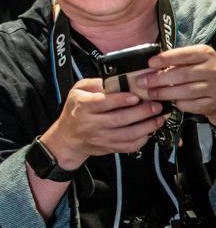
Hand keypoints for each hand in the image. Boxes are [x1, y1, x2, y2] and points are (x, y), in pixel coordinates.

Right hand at [40, 78, 165, 170]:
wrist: (68, 137)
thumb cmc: (75, 111)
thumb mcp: (77, 91)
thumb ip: (94, 83)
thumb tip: (113, 79)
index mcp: (83, 107)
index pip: (102, 103)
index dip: (120, 100)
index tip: (135, 96)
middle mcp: (92, 124)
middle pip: (119, 119)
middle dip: (141, 112)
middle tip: (155, 105)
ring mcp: (101, 138)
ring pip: (128, 134)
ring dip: (147, 126)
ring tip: (159, 118)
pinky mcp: (109, 148)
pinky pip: (130, 146)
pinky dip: (143, 139)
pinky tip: (150, 130)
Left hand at [140, 45, 215, 123]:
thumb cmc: (200, 69)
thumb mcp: (193, 58)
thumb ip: (175, 59)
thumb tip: (150, 64)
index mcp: (205, 54)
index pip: (184, 55)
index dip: (166, 59)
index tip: (150, 63)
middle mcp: (212, 70)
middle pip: (182, 75)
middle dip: (158, 79)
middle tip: (142, 82)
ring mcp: (214, 88)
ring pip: (186, 91)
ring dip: (164, 93)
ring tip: (150, 93)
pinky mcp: (212, 103)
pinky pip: (191, 105)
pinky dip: (178, 104)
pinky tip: (170, 101)